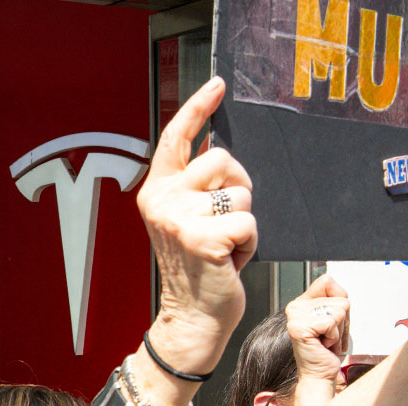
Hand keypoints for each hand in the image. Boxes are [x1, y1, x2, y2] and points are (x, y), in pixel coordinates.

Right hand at [137, 76, 256, 372]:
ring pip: (240, 192)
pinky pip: (249, 220)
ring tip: (225, 246)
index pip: (176, 139)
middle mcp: (162, 201)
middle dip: (237, 187)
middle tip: (225, 222)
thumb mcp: (186, 220)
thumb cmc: (197, 271)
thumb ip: (194, 187)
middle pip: (221, 159)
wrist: (191, 318)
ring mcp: (180, 219)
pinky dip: (251, 242)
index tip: (216, 85)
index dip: (197, 108)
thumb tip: (220, 155)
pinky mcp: (204, 237)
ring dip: (244, 221)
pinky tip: (232, 259)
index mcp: (156, 193)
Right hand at [285, 274, 349, 382]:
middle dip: (342, 321)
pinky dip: (334, 336)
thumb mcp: (335, 318)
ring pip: (339, 310)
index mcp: (301, 302)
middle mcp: (295, 307)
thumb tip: (328, 278)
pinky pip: (332, 322)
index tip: (329, 322)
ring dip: (339, 330)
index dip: (339, 303)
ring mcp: (295, 316)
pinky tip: (323, 344)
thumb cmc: (327, 349)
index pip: (328, 281)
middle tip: (328, 336)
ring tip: (326, 340)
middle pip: (340, 299)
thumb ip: (334, 296)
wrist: (319, 373)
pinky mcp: (300, 327)